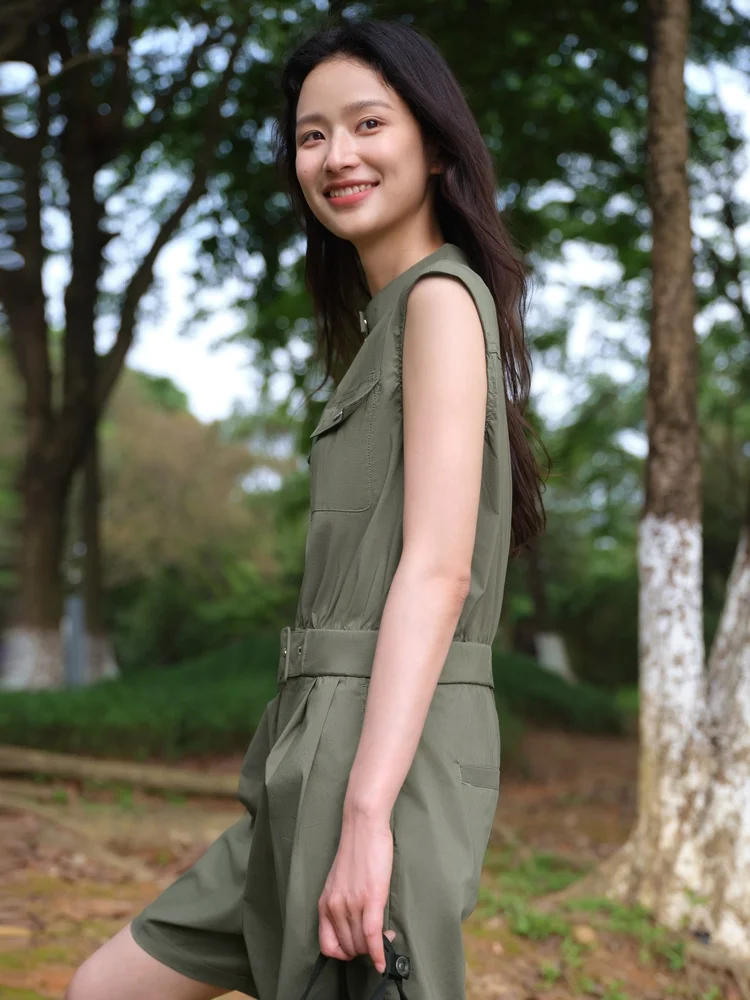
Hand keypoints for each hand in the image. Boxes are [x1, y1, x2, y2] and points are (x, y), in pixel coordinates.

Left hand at [318, 809, 395, 972]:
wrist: (364, 826)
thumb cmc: (357, 851)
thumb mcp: (341, 882)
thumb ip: (343, 904)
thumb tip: (355, 926)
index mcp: (325, 903)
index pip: (328, 946)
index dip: (344, 954)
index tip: (357, 949)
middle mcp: (335, 907)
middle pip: (348, 948)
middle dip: (364, 951)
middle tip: (377, 940)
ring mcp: (351, 904)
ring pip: (361, 944)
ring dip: (374, 949)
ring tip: (384, 936)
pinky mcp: (370, 899)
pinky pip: (372, 936)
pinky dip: (379, 952)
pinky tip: (383, 960)